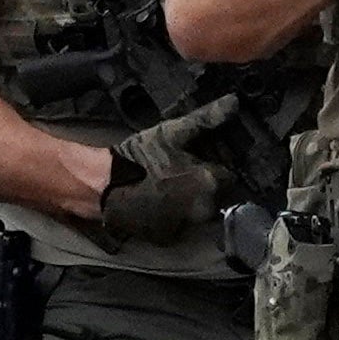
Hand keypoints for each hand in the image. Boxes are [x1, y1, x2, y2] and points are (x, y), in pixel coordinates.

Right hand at [94, 96, 247, 247]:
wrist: (103, 186)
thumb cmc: (139, 157)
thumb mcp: (172, 133)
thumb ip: (206, 119)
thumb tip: (235, 102)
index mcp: (211, 182)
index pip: (230, 174)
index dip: (216, 165)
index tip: (201, 159)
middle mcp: (205, 208)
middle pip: (216, 196)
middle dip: (204, 185)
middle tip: (182, 172)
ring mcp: (187, 227)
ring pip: (198, 211)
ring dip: (190, 201)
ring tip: (169, 186)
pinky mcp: (169, 238)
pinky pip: (179, 225)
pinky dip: (173, 216)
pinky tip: (159, 202)